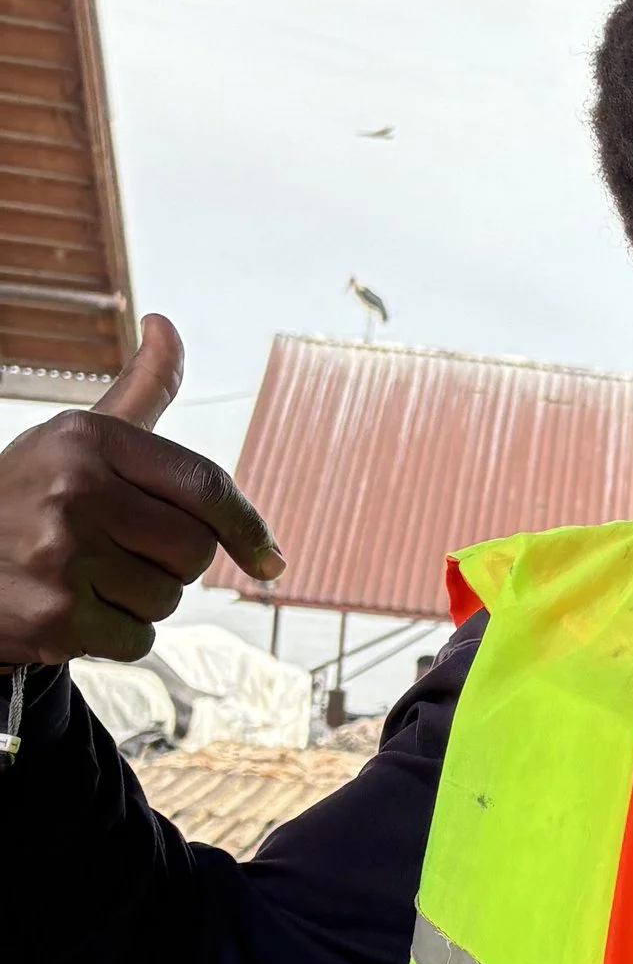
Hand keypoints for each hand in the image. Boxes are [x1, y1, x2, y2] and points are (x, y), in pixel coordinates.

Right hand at [0, 315, 282, 664]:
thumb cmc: (29, 495)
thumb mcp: (78, 437)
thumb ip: (139, 390)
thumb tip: (165, 324)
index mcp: (87, 440)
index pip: (205, 484)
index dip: (247, 527)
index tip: (271, 561)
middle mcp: (74, 491)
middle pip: (195, 550)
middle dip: (171, 562)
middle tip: (117, 552)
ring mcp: (62, 556)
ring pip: (167, 598)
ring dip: (140, 600)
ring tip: (85, 577)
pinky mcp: (55, 616)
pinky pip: (139, 640)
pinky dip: (116, 636)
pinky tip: (72, 609)